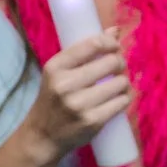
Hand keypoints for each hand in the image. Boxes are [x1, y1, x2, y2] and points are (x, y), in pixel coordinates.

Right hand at [22, 29, 130, 156]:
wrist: (42, 137)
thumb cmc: (53, 100)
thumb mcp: (59, 73)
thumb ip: (84, 51)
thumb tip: (115, 30)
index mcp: (55, 67)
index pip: (93, 44)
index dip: (111, 43)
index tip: (115, 47)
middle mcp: (65, 84)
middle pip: (112, 62)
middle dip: (119, 64)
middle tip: (116, 69)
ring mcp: (79, 104)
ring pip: (121, 83)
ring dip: (123, 84)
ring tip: (114, 87)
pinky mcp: (93, 121)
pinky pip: (122, 102)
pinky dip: (124, 99)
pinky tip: (116, 101)